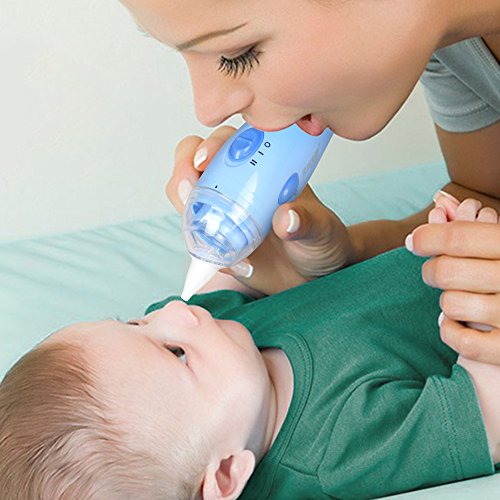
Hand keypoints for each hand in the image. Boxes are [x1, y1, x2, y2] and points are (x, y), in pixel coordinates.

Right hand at [166, 127, 353, 294]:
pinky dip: (196, 243)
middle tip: (188, 188)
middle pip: (194, 165)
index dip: (210, 145)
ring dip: (183, 207)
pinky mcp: (218, 242)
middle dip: (183, 171)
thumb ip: (307, 221)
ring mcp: (222, 213)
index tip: (206, 159)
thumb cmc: (321, 238)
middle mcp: (235, 186)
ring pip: (187, 199)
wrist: (316, 272)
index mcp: (261, 168)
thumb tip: (286, 219)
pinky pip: (197, 238)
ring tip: (195, 224)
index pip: (227, 143)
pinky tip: (213, 253)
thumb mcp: (320, 227)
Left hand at [407, 192, 499, 364]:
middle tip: (434, 273)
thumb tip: (439, 201)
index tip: (414, 241)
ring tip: (458, 299)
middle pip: (446, 271)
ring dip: (446, 303)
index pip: (458, 236)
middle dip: (431, 271)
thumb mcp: (499, 246)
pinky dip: (450, 332)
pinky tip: (457, 323)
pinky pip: (461, 341)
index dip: (427, 237)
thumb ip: (470, 227)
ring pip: (450, 304)